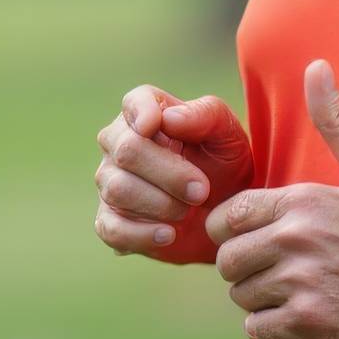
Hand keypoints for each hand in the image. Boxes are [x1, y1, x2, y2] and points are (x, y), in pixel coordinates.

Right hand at [93, 82, 254, 262]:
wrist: (225, 214)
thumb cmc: (224, 164)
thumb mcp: (227, 135)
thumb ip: (204, 116)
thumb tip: (167, 118)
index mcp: (145, 112)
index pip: (134, 103)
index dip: (142, 113)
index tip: (156, 127)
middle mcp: (118, 143)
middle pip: (127, 151)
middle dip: (169, 174)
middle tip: (202, 190)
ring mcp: (110, 182)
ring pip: (117, 190)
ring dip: (161, 204)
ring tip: (188, 210)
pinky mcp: (110, 221)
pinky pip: (110, 228)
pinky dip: (140, 234)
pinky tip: (168, 234)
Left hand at [204, 60, 338, 338]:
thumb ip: (338, 120)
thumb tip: (316, 67)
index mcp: (304, 201)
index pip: (226, 216)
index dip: (231, 228)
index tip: (251, 235)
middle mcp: (299, 242)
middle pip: (227, 260)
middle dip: (243, 264)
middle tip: (272, 266)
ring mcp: (306, 286)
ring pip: (242, 295)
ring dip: (259, 296)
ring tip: (290, 289)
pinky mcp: (316, 325)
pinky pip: (259, 330)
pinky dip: (271, 326)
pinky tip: (298, 315)